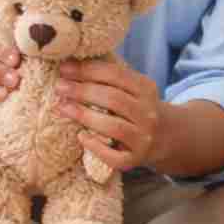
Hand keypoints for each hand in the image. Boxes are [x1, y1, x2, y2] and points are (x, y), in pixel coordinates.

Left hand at [58, 57, 162, 174]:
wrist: (164, 137)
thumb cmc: (136, 108)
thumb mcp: (133, 88)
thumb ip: (110, 77)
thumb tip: (71, 64)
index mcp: (146, 89)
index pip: (117, 75)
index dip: (88, 70)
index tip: (64, 68)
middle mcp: (148, 113)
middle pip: (113, 99)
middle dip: (82, 91)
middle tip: (59, 87)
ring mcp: (143, 138)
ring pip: (113, 126)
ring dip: (84, 115)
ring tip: (62, 107)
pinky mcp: (135, 159)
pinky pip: (114, 157)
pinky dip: (96, 147)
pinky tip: (81, 136)